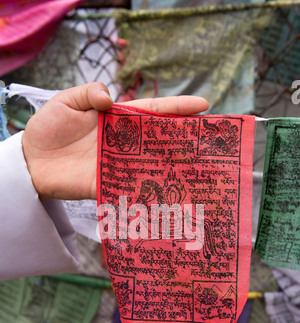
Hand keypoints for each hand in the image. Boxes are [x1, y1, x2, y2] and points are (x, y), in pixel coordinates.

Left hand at [22, 82, 208, 200]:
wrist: (31, 159)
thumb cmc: (48, 126)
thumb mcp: (66, 100)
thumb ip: (89, 93)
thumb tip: (108, 99)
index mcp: (117, 118)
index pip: (153, 111)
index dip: (177, 108)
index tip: (203, 105)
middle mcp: (124, 142)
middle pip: (159, 140)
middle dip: (186, 140)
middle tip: (212, 143)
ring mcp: (117, 164)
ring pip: (152, 164)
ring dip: (174, 167)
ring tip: (201, 169)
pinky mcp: (107, 184)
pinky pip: (132, 188)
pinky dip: (150, 192)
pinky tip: (171, 195)